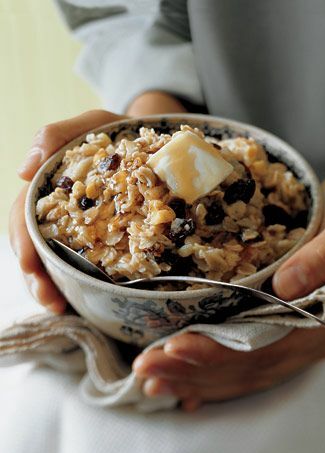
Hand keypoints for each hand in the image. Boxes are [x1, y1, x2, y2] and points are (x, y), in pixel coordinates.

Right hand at [10, 110, 123, 312]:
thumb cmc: (119, 133)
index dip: (24, 243)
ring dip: (55, 285)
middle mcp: (62, 209)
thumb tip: (21, 170)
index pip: (25, 216)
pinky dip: (80, 281)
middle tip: (53, 301)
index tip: (31, 268)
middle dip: (38, 275)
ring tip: (64, 308)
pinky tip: (84, 299)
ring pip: (56, 259)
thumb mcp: (92, 125)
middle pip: (36, 245)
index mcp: (51, 186)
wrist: (155, 143)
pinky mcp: (104, 235)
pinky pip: (87, 261)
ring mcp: (81, 225)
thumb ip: (57, 136)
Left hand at [133, 197, 324, 410]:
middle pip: (243, 364)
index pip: (261, 343)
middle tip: (146, 368)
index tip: (173, 348)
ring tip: (153, 379)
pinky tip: (186, 389)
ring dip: (195, 378)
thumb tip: (286, 283)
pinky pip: (248, 370)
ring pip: (241, 373)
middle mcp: (306, 340)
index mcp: (321, 317)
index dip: (216, 350)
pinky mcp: (283, 340)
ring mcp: (294, 345)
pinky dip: (214, 381)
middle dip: (191, 368)